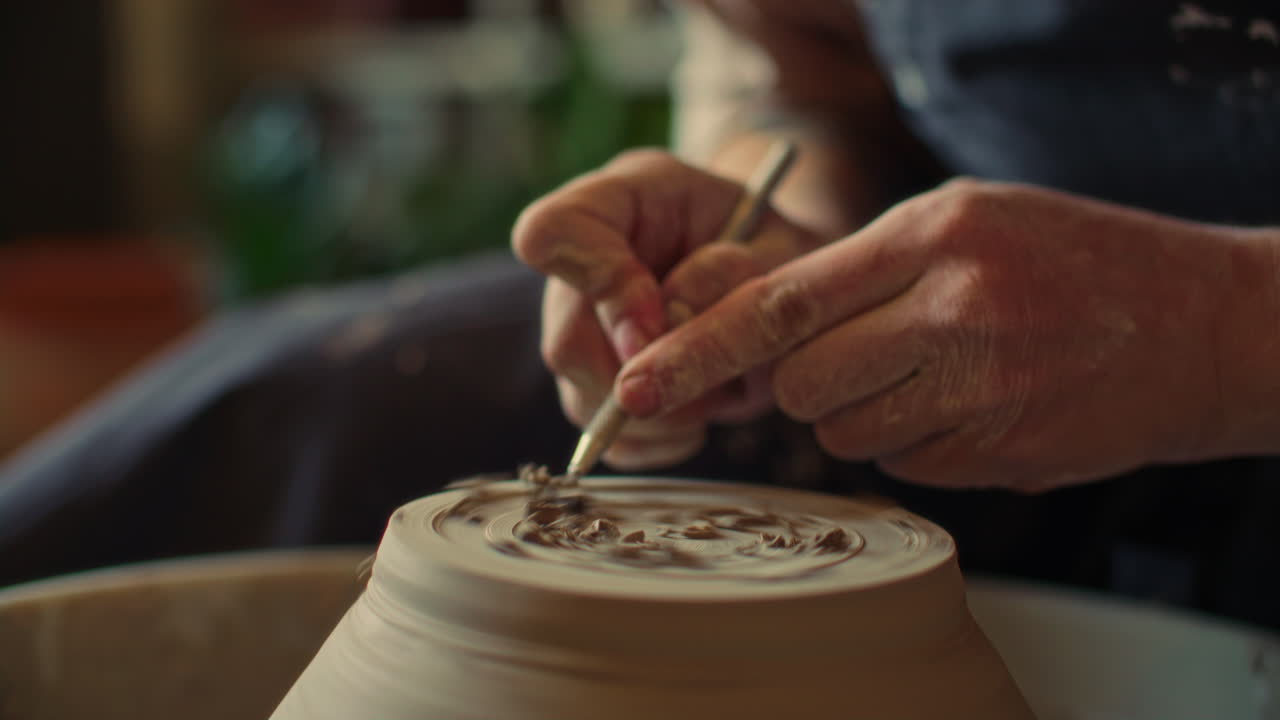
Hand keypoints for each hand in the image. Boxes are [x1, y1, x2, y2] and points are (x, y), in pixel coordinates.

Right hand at [512, 150, 822, 468]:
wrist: (784, 271)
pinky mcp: (600, 387)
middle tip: (713, 373)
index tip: (661, 319)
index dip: (600, 285)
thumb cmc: (782, 247)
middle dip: (645, 373)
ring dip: (663, 410)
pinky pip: (614, 439)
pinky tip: (705, 406)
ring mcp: (584, 330)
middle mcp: (586, 266)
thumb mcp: (783, 245)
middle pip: (565, 340)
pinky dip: (666, 438)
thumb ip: (733, 271)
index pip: (554, 231)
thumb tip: (667, 320)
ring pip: (583, 397)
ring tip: (723, 385)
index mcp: (624, 200)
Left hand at [615, 178, 1268, 490]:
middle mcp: (952, 313)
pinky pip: (903, 464)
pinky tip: (976, 402)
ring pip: (845, 431)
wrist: (1203, 325)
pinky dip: (918, 441)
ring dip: (866, 411)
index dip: (699, 347)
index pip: (782, 303)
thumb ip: (862, 273)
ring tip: (939, 370)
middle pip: (800, 384)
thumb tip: (763, 337)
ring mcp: (980, 391)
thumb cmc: (1075, 261)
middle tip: (865, 354)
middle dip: (806, 382)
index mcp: (931, 238)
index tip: (637, 384)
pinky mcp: (998, 455)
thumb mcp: (966, 222)